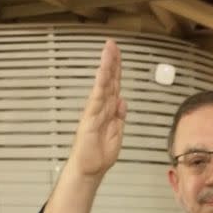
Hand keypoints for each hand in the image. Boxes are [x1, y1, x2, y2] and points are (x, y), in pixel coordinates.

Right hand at [68, 40, 127, 177]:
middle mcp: (100, 107)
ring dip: (106, 67)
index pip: (114, 86)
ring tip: (108, 50)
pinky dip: (100, 84)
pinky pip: (96, 98)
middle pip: (108, 80)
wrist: (90, 169)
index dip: (116, 70)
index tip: (118, 54)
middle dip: (111, 62)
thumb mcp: (117, 133)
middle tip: (112, 43)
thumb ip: (120, 117)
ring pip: (102, 85)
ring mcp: (94, 110)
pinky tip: (102, 72)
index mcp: (108, 110)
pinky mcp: (90, 117)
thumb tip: (122, 100)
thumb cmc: (100, 154)